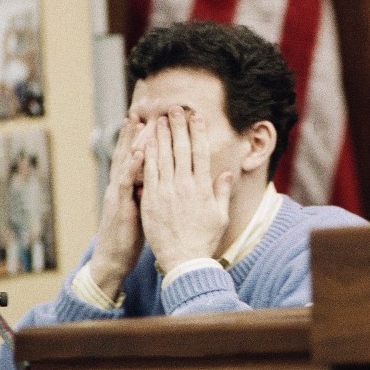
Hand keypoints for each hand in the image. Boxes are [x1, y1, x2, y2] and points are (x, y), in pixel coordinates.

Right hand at [88, 117, 145, 297]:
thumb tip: (161, 179)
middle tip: (138, 111)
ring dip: (129, 141)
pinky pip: (126, 182)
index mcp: (127, 187)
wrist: (114, 259)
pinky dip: (132, 166)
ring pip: (123, 162)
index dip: (140, 140)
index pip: (134, 158)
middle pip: (126, 154)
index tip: (148, 120)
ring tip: (135, 122)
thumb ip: (148, 192)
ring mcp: (118, 194)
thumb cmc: (130, 236)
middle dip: (131, 133)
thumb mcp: (142, 210)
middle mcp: (120, 186)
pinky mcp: (120, 205)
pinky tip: (140, 152)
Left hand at [139, 106, 233, 270]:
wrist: (184, 261)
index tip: (196, 117)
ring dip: (161, 136)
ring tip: (159, 120)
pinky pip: (148, 173)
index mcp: (203, 188)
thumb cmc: (204, 240)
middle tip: (174, 109)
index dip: (198, 132)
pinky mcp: (151, 200)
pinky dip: (147, 157)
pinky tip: (145, 143)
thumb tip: (224, 174)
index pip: (201, 153)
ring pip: (163, 157)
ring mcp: (166, 192)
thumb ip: (221, 193)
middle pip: (181, 149)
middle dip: (178, 127)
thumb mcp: (220, 216)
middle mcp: (185, 186)